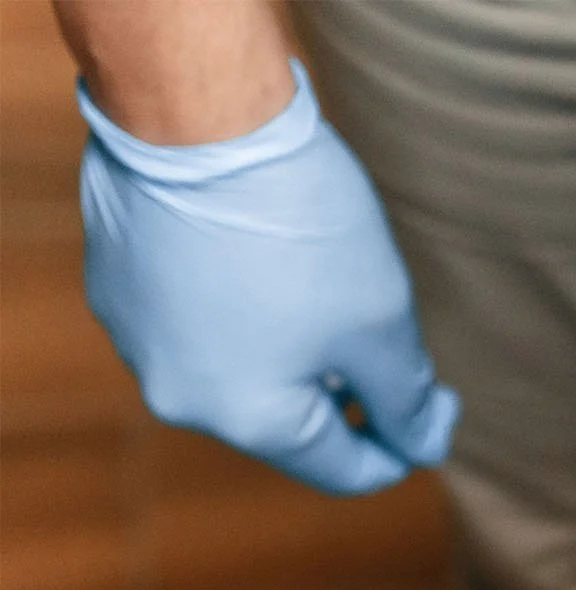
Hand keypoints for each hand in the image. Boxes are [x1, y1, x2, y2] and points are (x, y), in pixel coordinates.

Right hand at [77, 59, 457, 494]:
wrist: (199, 117)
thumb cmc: (298, 227)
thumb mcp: (381, 326)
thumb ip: (406, 402)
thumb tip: (423, 446)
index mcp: (243, 419)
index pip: (340, 467)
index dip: (401, 446)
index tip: (438, 412)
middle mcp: (175, 393)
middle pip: (288, 419)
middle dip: (345, 392)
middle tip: (390, 344)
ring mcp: (137, 337)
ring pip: (240, 368)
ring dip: (293, 347)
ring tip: (326, 289)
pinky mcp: (118, 284)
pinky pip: (197, 320)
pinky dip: (242, 306)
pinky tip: (268, 258)